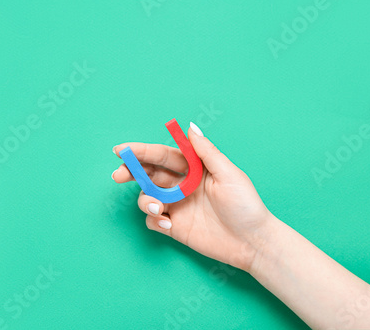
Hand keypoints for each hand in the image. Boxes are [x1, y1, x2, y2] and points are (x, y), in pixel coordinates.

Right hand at [112, 122, 270, 270]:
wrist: (251, 242)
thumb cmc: (245, 206)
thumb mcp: (229, 174)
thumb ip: (206, 152)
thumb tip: (190, 127)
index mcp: (194, 169)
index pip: (163, 156)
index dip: (142, 151)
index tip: (122, 150)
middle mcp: (182, 185)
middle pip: (149, 174)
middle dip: (131, 172)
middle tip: (118, 175)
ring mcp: (177, 206)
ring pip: (147, 197)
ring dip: (145, 200)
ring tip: (158, 208)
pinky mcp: (175, 227)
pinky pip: (153, 220)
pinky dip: (154, 220)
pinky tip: (168, 225)